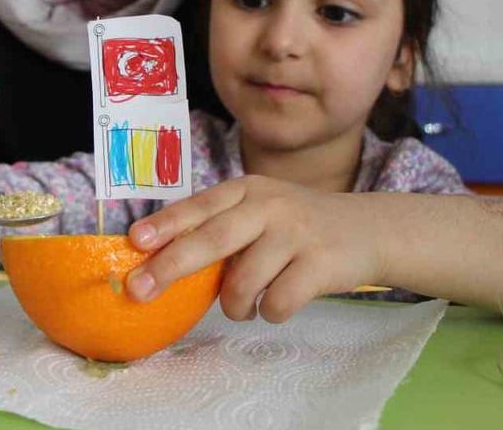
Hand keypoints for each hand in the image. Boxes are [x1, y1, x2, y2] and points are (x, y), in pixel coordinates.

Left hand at [124, 176, 383, 322]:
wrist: (367, 229)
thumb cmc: (298, 226)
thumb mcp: (260, 211)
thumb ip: (221, 228)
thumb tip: (159, 262)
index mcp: (247, 190)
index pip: (199, 206)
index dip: (165, 224)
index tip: (135, 241)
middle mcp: (269, 206)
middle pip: (212, 239)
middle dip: (171, 266)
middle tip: (140, 289)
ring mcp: (296, 234)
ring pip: (244, 281)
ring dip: (235, 305)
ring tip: (243, 306)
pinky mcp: (320, 264)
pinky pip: (277, 302)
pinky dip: (269, 312)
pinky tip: (276, 303)